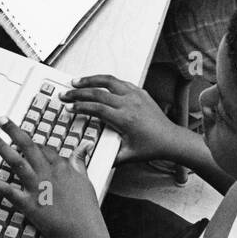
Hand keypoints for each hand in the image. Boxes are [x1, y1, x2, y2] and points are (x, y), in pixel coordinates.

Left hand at [0, 119, 102, 237]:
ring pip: (16, 162)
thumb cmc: (86, 208)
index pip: (44, 148)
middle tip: (1, 120)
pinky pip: (7, 190)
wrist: (83, 231)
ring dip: (2, 147)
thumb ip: (79, 162)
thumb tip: (84, 146)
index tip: (25, 140)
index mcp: (61, 167)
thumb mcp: (86, 180)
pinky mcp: (28, 204)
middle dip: (14, 131)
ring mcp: (36, 188)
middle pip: (28, 146)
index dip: (33, 143)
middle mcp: (47, 173)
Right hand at [60, 75, 178, 163]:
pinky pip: (120, 82)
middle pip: (98, 92)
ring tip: (77, 81)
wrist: (170, 139)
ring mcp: (135, 95)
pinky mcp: (140, 92)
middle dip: (79, 92)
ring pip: (109, 81)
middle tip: (66, 94)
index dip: (80, 106)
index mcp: (124, 119)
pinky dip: (106, 80)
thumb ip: (108, 158)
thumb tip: (90, 158)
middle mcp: (129, 103)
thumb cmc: (150, 147)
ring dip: (91, 80)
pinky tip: (98, 82)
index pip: (96, 108)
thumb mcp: (127, 156)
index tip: (69, 108)